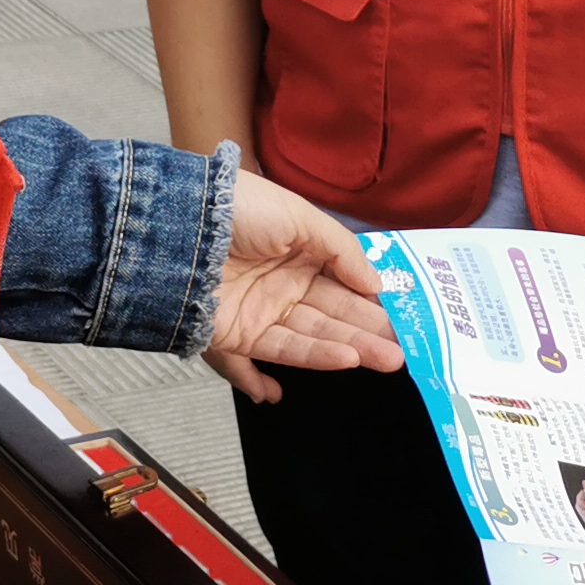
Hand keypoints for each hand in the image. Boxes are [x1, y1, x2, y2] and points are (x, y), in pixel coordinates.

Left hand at [205, 166, 404, 402]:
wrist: (181, 224)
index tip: (402, 319)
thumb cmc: (238, 208)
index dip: (371, 302)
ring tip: (383, 359)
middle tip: (402, 350)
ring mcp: (259, 311)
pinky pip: (269, 356)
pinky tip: (314, 377)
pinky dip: (291, 367)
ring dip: (346, 350)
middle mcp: (282, 285)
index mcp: (299, 253)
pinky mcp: (234, 334)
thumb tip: (377, 283)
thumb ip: (344, 251)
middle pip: (332, 315)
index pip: (343, 284)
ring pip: (311, 338)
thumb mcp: (301, 217)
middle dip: (369, 333)